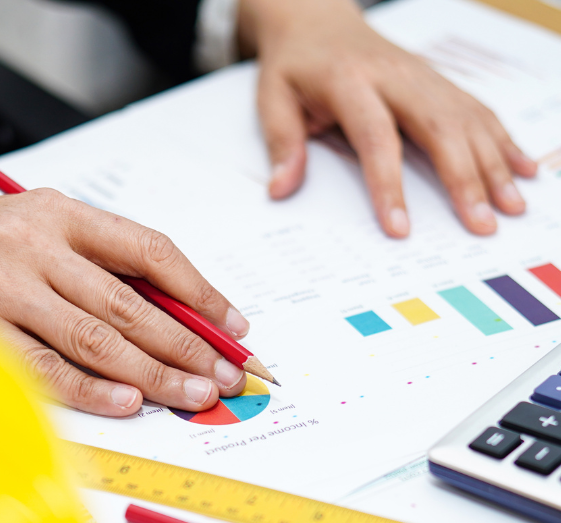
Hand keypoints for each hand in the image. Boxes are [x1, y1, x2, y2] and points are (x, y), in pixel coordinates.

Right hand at [0, 160, 248, 415]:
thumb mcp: (42, 229)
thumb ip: (101, 265)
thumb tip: (177, 320)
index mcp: (61, 214)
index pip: (149, 250)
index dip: (199, 291)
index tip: (233, 327)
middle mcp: (36, 245)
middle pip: (130, 303)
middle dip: (188, 345)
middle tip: (227, 377)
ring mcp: (6, 289)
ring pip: (97, 338)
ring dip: (154, 372)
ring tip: (195, 394)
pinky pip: (48, 367)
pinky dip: (92, 389)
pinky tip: (131, 402)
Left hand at [238, 0, 537, 235]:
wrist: (317, 20)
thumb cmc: (295, 67)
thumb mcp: (273, 99)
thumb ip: (281, 143)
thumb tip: (281, 189)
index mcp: (351, 82)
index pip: (376, 137)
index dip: (389, 185)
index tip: (399, 229)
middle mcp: (396, 77)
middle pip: (439, 127)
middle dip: (465, 179)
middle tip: (482, 224)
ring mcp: (424, 77)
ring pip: (467, 119)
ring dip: (494, 164)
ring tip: (512, 207)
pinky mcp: (439, 81)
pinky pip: (477, 110)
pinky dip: (503, 140)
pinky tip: (523, 169)